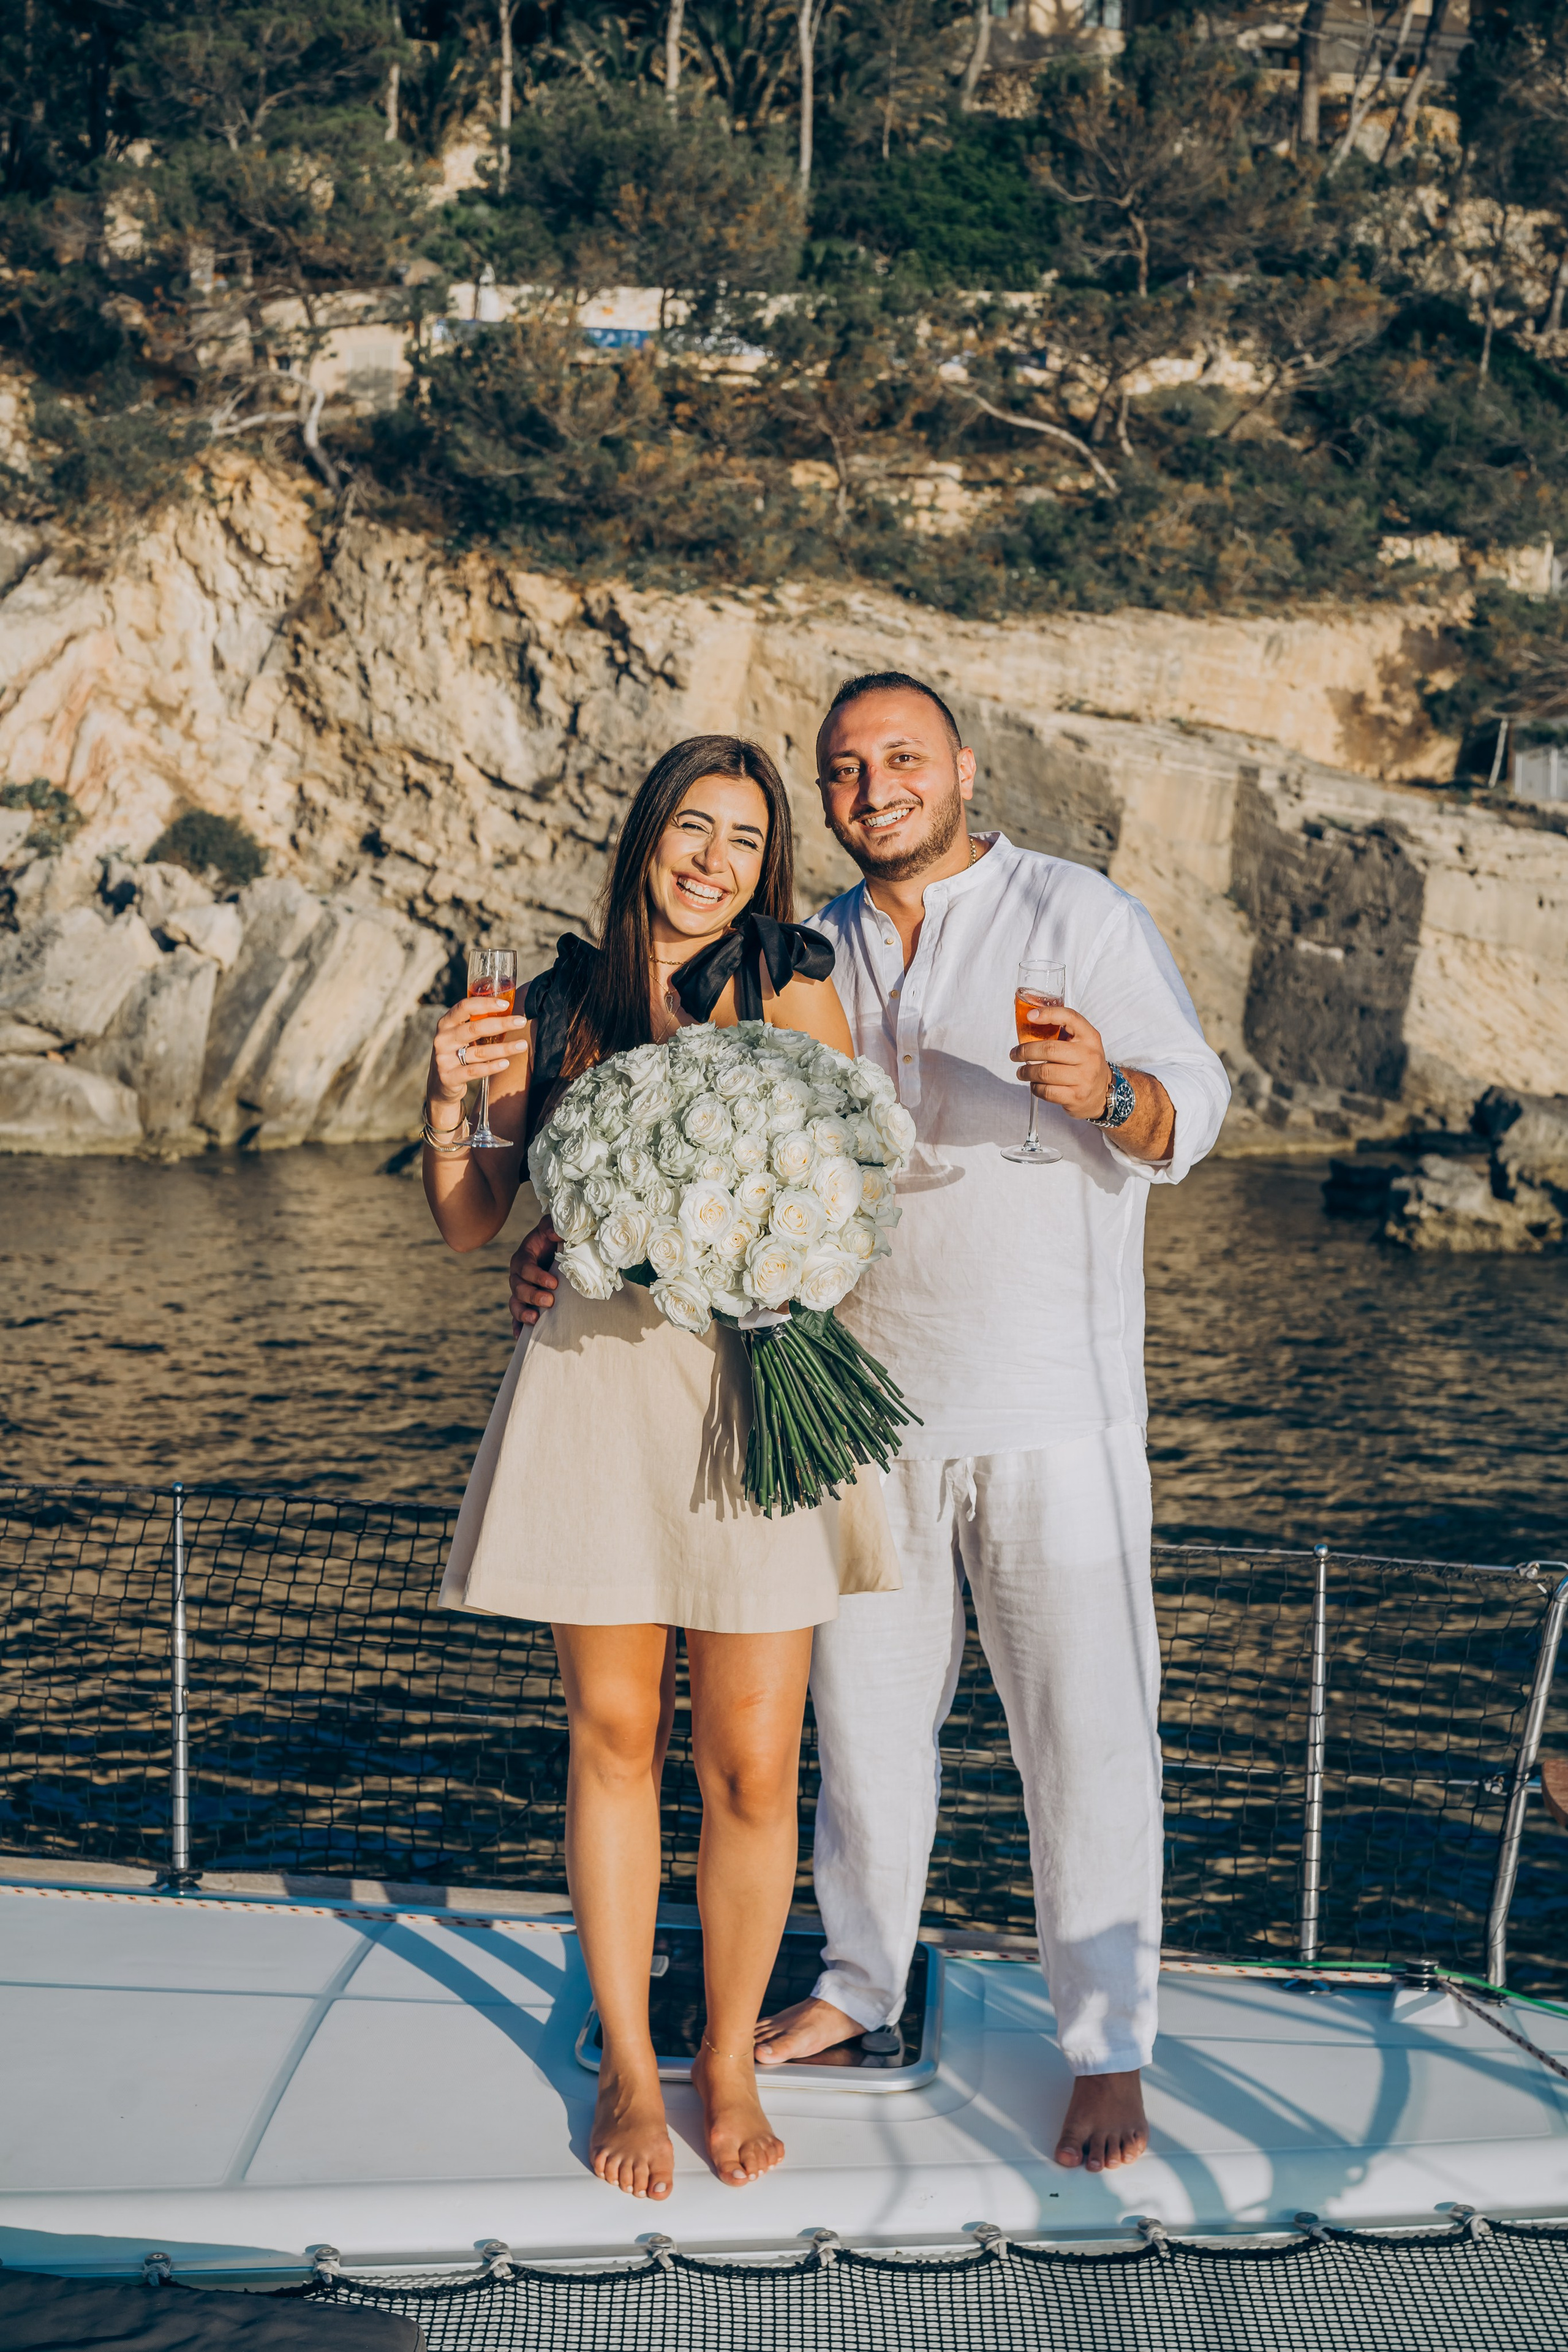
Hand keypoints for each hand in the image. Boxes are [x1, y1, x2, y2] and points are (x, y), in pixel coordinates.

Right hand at [430, 993, 528, 1106]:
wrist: (441, 1083)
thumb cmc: (458, 1052)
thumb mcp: (460, 1035)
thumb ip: (476, 1023)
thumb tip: (508, 1010)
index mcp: (446, 1023)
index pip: (465, 1007)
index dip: (485, 1003)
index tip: (506, 1004)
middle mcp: (443, 1039)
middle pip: (474, 1028)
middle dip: (501, 1024)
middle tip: (521, 1022)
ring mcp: (444, 1058)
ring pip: (478, 1051)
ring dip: (503, 1048)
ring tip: (522, 1045)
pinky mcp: (448, 1077)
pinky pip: (474, 1071)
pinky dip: (492, 1067)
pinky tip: (506, 1063)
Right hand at [509, 1219, 559, 1333]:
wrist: (553, 1251)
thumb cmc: (553, 1239)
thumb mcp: (551, 1228)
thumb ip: (551, 1226)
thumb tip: (556, 1231)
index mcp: (522, 1258)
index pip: (525, 1268)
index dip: (537, 1276)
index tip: (554, 1284)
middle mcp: (517, 1276)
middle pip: (518, 1288)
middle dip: (533, 1295)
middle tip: (550, 1301)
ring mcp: (520, 1291)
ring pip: (515, 1304)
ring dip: (523, 1313)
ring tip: (535, 1320)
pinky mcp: (525, 1303)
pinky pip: (517, 1317)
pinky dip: (518, 1327)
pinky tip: (521, 1337)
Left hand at [1010, 1000, 1112, 1119]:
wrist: (1103, 1092)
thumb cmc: (1085, 1064)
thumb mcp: (1082, 1043)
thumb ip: (1061, 1032)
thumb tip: (1030, 1021)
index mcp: (1090, 1037)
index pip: (1070, 1018)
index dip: (1048, 1014)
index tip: (1030, 1016)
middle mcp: (1089, 1056)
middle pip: (1049, 1049)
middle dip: (1025, 1051)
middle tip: (1015, 1054)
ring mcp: (1084, 1078)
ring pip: (1044, 1072)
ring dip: (1026, 1072)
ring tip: (1022, 1072)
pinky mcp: (1076, 1097)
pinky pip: (1046, 1091)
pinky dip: (1035, 1087)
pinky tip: (1034, 1084)